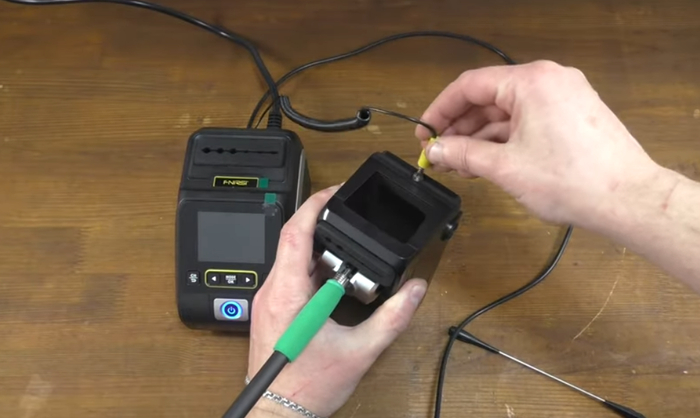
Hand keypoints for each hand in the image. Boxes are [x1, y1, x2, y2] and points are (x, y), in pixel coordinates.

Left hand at [248, 186, 427, 417]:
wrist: (279, 413)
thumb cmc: (307, 387)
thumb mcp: (359, 352)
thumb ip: (392, 319)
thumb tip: (415, 291)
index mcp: (288, 293)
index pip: (295, 232)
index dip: (314, 205)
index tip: (334, 192)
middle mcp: (271, 291)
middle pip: (292, 239)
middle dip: (320, 223)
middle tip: (346, 214)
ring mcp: (266, 300)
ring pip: (289, 257)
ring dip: (316, 248)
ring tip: (345, 246)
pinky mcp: (269, 309)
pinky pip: (287, 275)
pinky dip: (310, 267)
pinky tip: (331, 278)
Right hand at [416, 60, 661, 229]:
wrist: (628, 200)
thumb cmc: (573, 180)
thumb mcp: (505, 167)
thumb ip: (463, 153)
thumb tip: (435, 150)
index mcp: (531, 81)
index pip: (470, 86)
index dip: (440, 110)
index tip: (424, 133)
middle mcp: (548, 81)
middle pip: (488, 98)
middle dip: (460, 128)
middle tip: (438, 154)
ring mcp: (563, 97)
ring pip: (506, 113)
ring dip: (480, 138)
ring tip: (458, 165)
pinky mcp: (571, 116)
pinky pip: (526, 121)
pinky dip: (504, 140)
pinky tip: (486, 162)